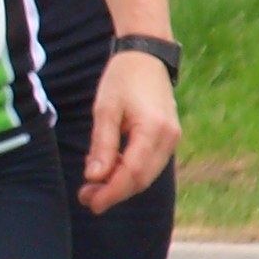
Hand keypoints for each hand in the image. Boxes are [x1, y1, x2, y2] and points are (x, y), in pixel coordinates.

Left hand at [78, 49, 179, 213]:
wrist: (147, 56)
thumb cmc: (123, 78)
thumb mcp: (105, 109)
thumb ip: (102, 145)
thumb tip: (94, 178)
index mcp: (154, 129)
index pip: (133, 173)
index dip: (111, 192)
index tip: (90, 202)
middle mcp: (169, 138)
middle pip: (142, 179)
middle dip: (114, 193)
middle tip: (86, 198)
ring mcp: (172, 139)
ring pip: (147, 175)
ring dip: (121, 185)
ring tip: (93, 189)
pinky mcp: (169, 138)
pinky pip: (150, 164)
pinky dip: (130, 173)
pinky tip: (110, 172)